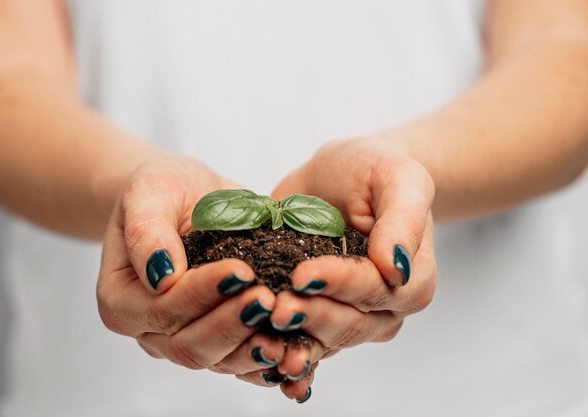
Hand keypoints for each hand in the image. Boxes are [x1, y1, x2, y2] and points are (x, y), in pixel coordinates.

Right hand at [97, 156, 285, 380]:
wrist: (186, 198)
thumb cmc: (162, 191)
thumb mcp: (148, 194)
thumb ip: (147, 231)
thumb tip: (162, 276)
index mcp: (122, 300)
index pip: (162, 308)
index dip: (201, 294)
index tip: (241, 270)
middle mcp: (151, 331)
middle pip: (190, 345)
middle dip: (232, 323)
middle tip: (268, 299)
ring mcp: (186, 339)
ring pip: (219, 360)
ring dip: (253, 347)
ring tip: (285, 322)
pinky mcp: (220, 339)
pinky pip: (242, 359)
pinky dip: (267, 357)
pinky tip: (294, 347)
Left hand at [263, 134, 436, 398]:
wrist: (341, 177)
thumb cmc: (374, 171)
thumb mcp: (397, 177)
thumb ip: (404, 218)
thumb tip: (396, 267)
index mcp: (410, 276)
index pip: (376, 288)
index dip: (340, 283)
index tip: (303, 274)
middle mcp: (383, 306)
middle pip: (350, 323)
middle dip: (312, 316)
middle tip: (277, 307)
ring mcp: (349, 316)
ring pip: (325, 341)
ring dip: (296, 343)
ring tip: (264, 337)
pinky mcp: (316, 316)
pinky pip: (305, 346)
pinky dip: (288, 360)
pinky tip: (268, 369)